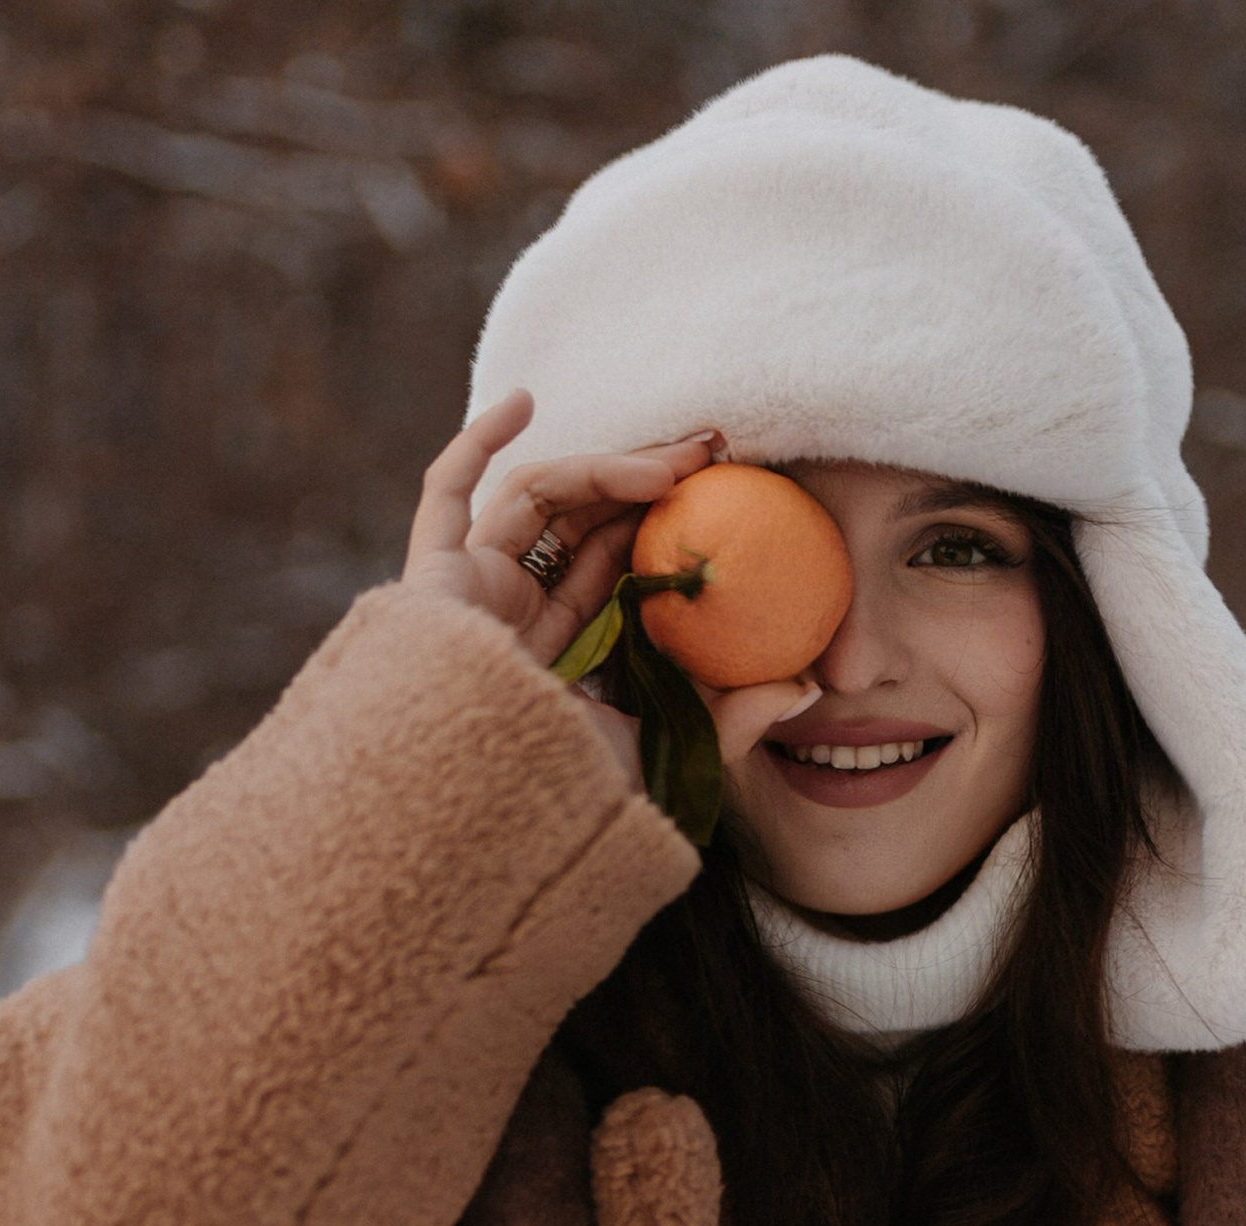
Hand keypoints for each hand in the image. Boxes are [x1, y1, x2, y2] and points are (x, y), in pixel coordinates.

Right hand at [403, 391, 821, 791]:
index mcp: (573, 651)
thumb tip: (811, 688)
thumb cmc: (569, 790)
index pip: (625, 568)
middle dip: (648, 479)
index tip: (729, 491)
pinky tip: (524, 403)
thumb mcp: (667, 751)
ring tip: (669, 463)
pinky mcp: (435, 574)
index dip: (671, 524)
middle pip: (585, 522)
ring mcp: (478, 590)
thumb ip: (733, 718)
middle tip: (712, 453)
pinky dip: (477, 442)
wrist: (491, 802)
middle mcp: (524, 614)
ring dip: (603, 468)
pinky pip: (447, 493)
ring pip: (539, 500)